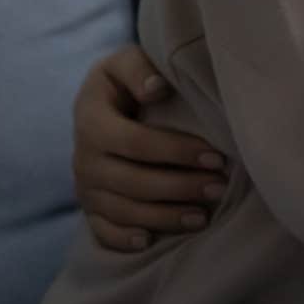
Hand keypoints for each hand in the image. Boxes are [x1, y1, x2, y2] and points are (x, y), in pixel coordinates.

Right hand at [71, 45, 228, 250]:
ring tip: (203, 217)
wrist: (102, 102)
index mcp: (90, 119)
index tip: (216, 156)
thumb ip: (138, 67)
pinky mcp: (90, 207)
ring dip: (164, 217)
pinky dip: (124, 239)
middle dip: (180, 187)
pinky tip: (151, 241)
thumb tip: (156, 88)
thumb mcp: (126, 61)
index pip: (136, 143)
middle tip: (219, 188)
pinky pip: (103, 231)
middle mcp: (84, 157)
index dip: (177, 152)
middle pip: (133, 182)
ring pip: (123, 211)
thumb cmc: (127, 80)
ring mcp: (85, 186)